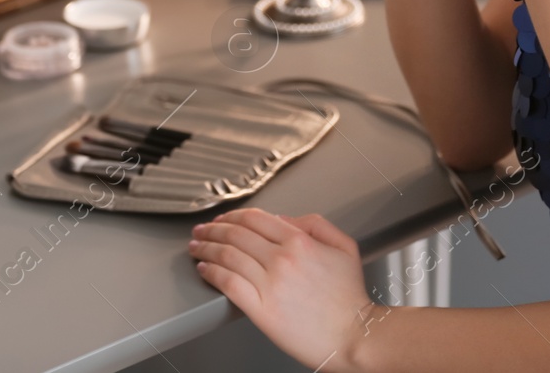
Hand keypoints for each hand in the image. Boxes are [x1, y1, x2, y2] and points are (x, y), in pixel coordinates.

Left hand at [189, 207, 376, 372]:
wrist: (352, 335)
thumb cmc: (349, 298)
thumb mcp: (344, 247)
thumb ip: (316, 224)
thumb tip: (286, 219)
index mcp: (300, 241)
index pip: (256, 218)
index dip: (234, 215)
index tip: (224, 218)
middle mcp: (282, 259)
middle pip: (236, 234)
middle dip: (213, 229)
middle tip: (202, 230)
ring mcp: (270, 284)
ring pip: (228, 256)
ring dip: (206, 248)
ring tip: (197, 247)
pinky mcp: (261, 309)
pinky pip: (228, 283)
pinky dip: (212, 273)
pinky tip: (204, 269)